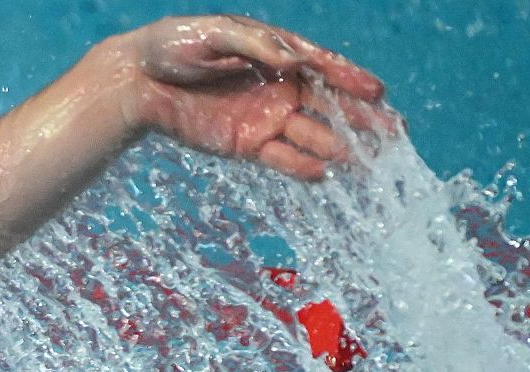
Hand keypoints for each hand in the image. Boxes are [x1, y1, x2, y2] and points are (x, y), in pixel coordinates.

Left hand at [119, 15, 390, 179]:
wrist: (137, 80)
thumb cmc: (176, 46)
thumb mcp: (217, 35)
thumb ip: (256, 48)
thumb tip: (292, 61)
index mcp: (277, 55)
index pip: (323, 68)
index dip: (351, 80)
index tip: (378, 93)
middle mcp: (278, 88)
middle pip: (328, 105)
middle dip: (361, 119)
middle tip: (395, 133)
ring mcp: (263, 118)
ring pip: (310, 134)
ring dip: (337, 147)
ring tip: (366, 162)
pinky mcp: (243, 144)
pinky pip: (279, 158)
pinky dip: (300, 166)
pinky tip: (324, 174)